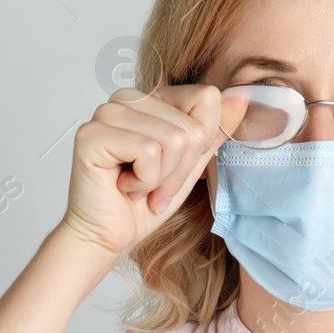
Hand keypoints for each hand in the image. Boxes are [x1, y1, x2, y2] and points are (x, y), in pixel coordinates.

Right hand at [58, 84, 244, 255]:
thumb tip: (241, 96)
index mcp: (152, 99)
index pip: (206, 98)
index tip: (176, 169)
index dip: (200, 144)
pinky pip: (148, 152)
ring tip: (140, 186)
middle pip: (191, 125)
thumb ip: (213, 130)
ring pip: (173, 139)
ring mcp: (107, 113)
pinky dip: (144, 181)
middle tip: (154, 186)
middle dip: (180, 169)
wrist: (109, 236)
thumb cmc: (145, 203)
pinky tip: (124, 186)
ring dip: (162, 178)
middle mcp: (128, 98)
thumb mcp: (191, 164)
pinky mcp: (93, 134)